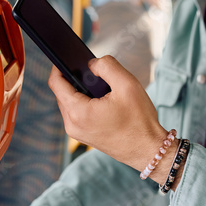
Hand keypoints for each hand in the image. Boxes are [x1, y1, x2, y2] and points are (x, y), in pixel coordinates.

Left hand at [48, 55, 167, 170]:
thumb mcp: (127, 84)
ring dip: (81, 91)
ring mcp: (77, 133)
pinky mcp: (85, 137)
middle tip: (94, 73)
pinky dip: (86, 103)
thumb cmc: (140, 121)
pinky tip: (104, 101)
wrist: (149, 150)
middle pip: (62, 93)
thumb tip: (92, 64)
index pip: (56, 83)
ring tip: (102, 88)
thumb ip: (107, 66)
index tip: (64, 56)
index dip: (58, 66)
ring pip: (70, 103)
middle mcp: (73, 126)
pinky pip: (77, 114)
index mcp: (78, 112)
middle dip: (75, 79)